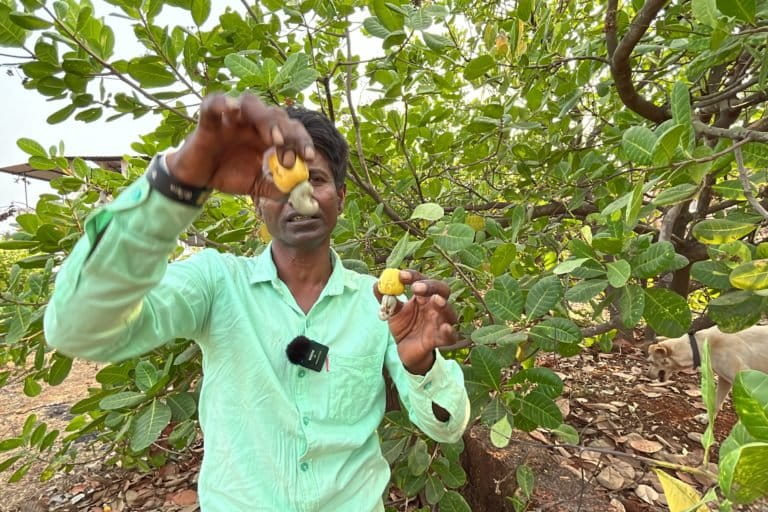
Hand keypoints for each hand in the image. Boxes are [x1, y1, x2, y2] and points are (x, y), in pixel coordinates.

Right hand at [165, 93, 315, 196]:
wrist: (197, 180)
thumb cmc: (228, 175)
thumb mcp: (256, 185)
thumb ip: (276, 187)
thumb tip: (299, 190)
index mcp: (267, 135)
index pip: (290, 129)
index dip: (302, 141)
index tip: (309, 158)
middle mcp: (252, 123)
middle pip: (275, 114)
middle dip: (288, 132)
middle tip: (292, 153)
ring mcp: (231, 118)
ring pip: (251, 104)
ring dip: (265, 119)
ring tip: (275, 138)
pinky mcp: (209, 119)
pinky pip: (213, 104)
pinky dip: (222, 102)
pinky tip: (232, 108)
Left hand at [373, 270, 457, 373]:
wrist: (406, 350)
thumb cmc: (404, 327)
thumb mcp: (392, 311)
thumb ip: (384, 298)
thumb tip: (377, 284)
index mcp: (423, 297)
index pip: (422, 280)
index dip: (413, 276)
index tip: (401, 275)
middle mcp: (435, 306)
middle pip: (441, 290)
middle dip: (430, 286)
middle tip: (416, 288)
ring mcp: (440, 322)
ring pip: (450, 311)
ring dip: (444, 305)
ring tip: (437, 300)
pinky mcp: (441, 340)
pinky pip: (450, 336)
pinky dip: (450, 332)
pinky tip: (445, 327)